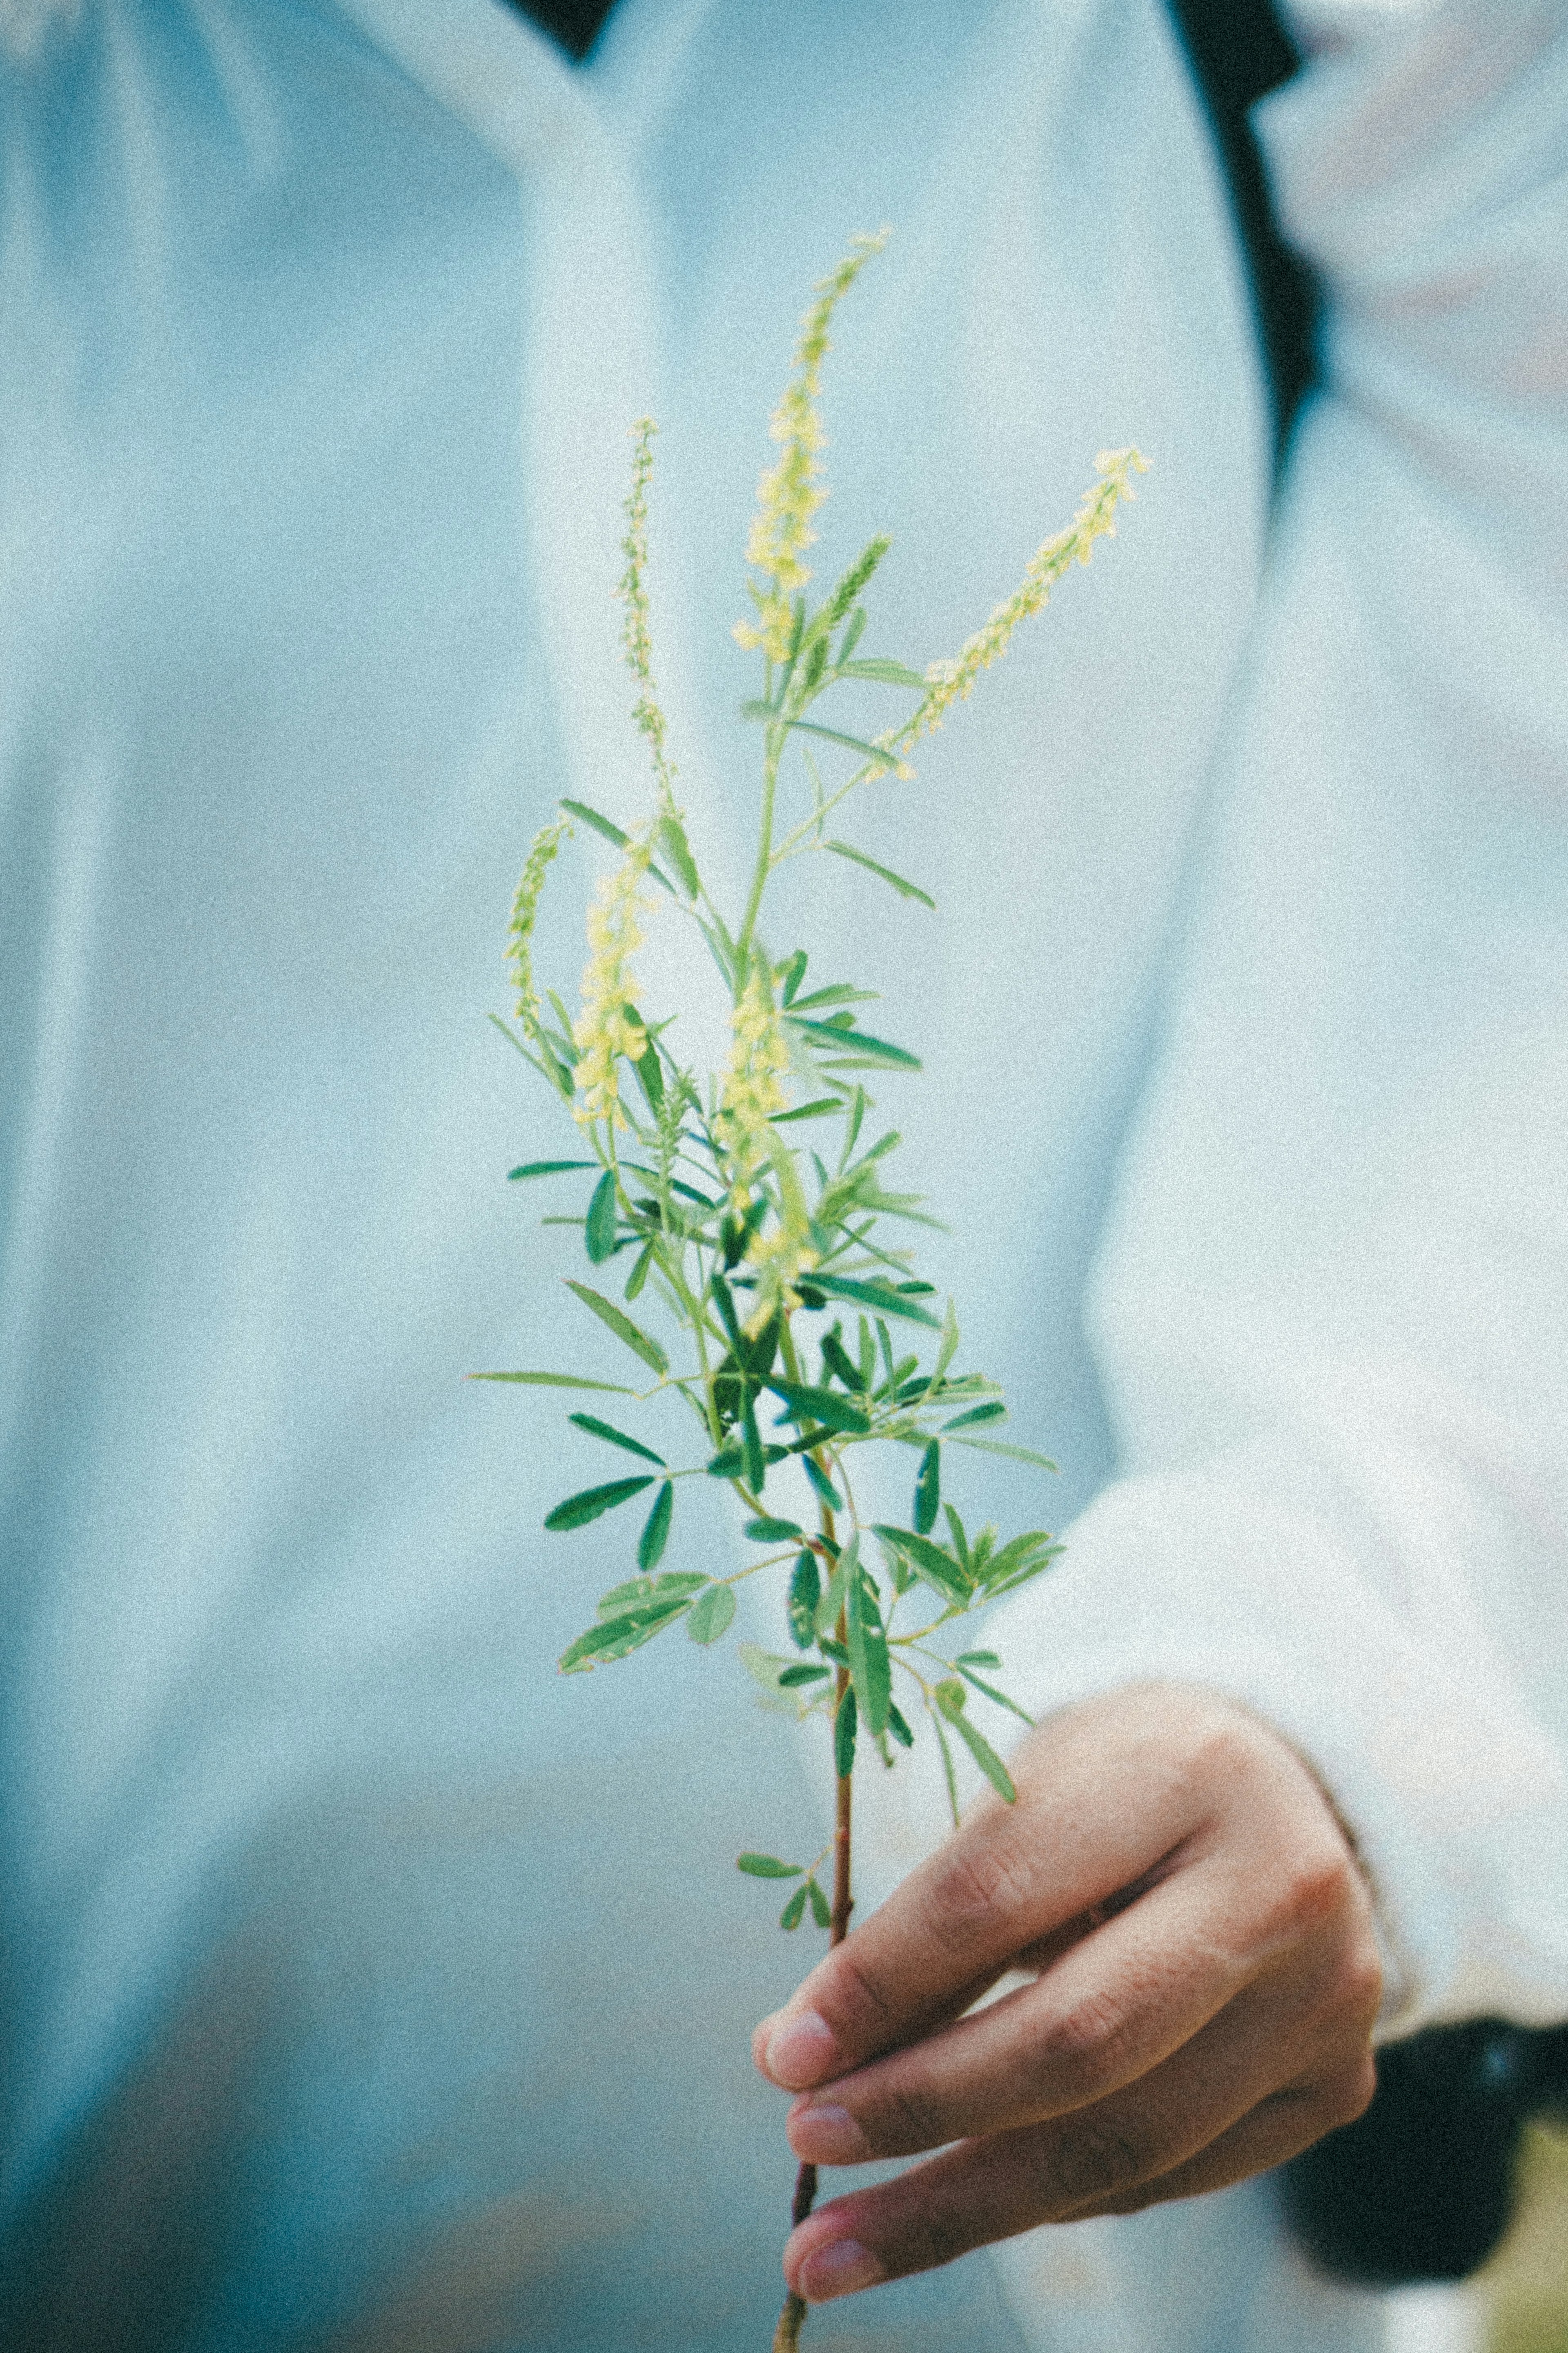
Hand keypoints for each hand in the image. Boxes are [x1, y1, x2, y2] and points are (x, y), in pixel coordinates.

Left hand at [752, 1682, 1381, 2304]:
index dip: (881, 1985)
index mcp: (1183, 1768)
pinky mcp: (1337, 2083)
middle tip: (804, 2147)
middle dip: (920, 2110)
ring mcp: (1326, 1997)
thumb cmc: (1115, 1789)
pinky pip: (1169, 2175)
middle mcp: (1278, 1884)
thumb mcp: (1024, 1798)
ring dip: (963, 2207)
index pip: (1001, 1896)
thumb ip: (925, 1922)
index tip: (782, 2057)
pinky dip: (1053, 2199)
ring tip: (839, 2245)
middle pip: (1078, 2041)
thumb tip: (801, 2057)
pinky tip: (963, 2206)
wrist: (1280, 1788)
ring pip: (1124, 2142)